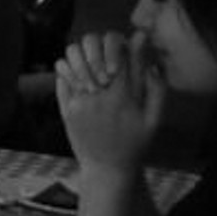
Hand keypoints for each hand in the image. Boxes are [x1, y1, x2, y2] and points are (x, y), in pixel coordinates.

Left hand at [55, 31, 165, 172]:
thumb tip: (152, 63)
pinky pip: (61, 78)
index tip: (123, 51)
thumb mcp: (153, 119)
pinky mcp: (66, 109)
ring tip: (92, 65)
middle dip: (99, 47)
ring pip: (71, 59)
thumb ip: (155, 89)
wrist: (108, 169)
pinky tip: (78, 75)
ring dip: (81, 56)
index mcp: (122, 96)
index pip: (117, 53)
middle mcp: (97, 96)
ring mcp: (78, 102)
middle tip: (106, 59)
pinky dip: (67, 68)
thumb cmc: (135, 144)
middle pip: (91, 50)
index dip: (119, 46)